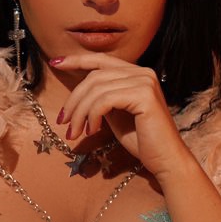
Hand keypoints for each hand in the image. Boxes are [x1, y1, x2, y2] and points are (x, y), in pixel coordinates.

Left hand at [50, 53, 191, 179]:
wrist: (165, 161)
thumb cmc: (141, 140)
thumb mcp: (115, 114)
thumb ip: (102, 98)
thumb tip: (78, 93)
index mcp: (136, 73)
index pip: (100, 60)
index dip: (76, 60)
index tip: (55, 64)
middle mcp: (142, 72)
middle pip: (94, 76)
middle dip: (74, 100)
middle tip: (64, 123)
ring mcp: (145, 82)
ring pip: (96, 89)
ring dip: (80, 113)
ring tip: (76, 133)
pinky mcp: (144, 95)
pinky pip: (105, 100)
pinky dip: (93, 115)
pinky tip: (92, 131)